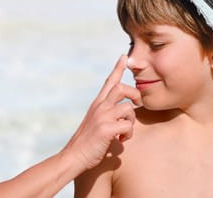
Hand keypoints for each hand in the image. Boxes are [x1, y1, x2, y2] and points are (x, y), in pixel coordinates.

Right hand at [62, 55, 141, 170]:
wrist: (73, 156)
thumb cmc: (87, 143)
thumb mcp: (95, 122)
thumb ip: (107, 115)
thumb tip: (122, 118)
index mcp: (97, 104)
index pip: (109, 81)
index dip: (117, 68)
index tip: (124, 56)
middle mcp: (99, 107)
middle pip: (122, 88)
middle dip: (135, 94)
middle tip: (138, 104)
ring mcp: (102, 117)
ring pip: (128, 108)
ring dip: (131, 122)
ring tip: (123, 133)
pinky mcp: (106, 129)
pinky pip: (127, 126)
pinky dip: (128, 135)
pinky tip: (119, 140)